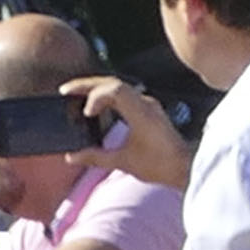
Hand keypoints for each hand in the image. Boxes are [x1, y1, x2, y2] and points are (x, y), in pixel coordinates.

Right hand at [61, 77, 188, 189]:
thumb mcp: (123, 162)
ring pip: (118, 86)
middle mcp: (145, 103)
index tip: (86, 114)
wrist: (184, 167)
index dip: (95, 96)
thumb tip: (72, 156)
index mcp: (141, 112)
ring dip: (95, 88)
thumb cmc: (159, 164)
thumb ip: (95, 157)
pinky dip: (105, 96)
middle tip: (65, 90)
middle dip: (87, 85)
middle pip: (113, 83)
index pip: (115, 89)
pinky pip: (123, 94)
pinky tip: (95, 105)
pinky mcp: (147, 110)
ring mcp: (147, 104)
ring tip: (75, 94)